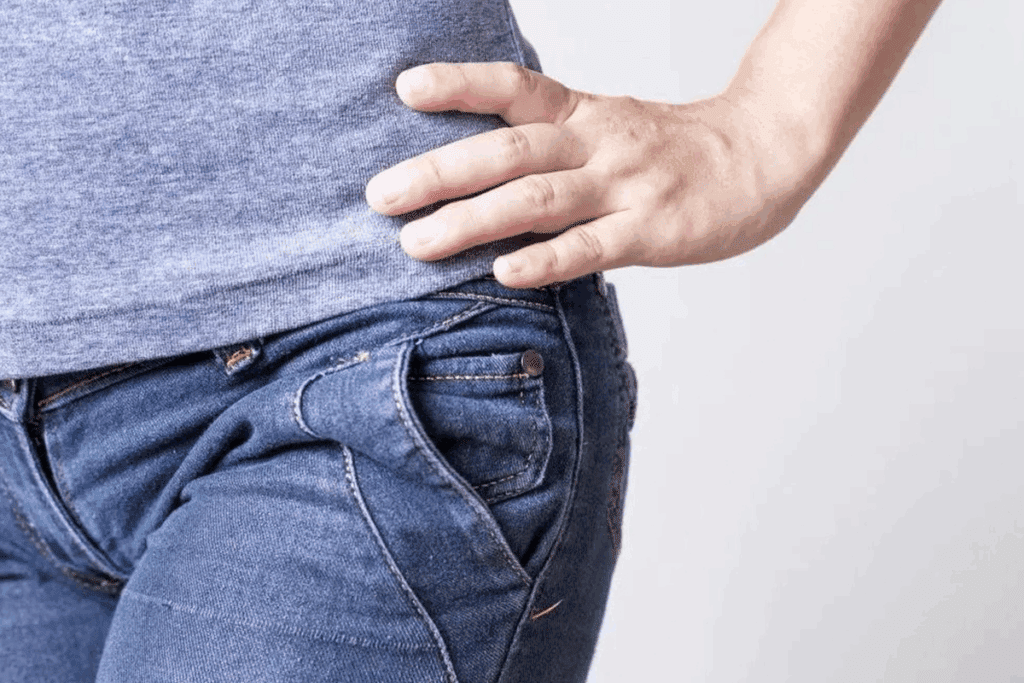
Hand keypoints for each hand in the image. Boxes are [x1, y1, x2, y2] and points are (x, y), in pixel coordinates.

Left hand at [365, 62, 820, 287]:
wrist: (766, 155)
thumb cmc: (676, 151)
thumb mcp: (609, 126)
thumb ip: (551, 144)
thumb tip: (477, 175)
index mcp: (584, 114)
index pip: (515, 88)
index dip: (461, 86)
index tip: (405, 90)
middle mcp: (597, 143)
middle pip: (508, 150)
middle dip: (439, 172)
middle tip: (380, 196)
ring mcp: (625, 186)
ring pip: (537, 200)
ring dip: (472, 220)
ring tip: (416, 243)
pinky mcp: (652, 231)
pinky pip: (590, 247)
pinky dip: (545, 259)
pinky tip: (504, 272)